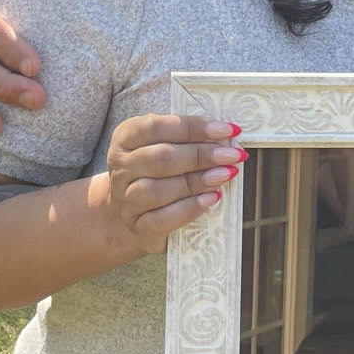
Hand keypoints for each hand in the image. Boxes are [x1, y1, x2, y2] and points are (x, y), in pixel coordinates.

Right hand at [96, 114, 244, 256]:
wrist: (132, 215)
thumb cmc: (156, 173)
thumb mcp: (164, 146)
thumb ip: (189, 140)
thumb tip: (228, 138)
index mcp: (125, 138)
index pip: (156, 127)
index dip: (193, 127)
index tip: (227, 130)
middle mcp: (121, 167)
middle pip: (160, 158)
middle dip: (201, 155)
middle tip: (232, 154)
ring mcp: (126, 199)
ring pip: (158, 190)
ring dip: (197, 181)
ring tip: (225, 175)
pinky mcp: (138, 226)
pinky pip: (163, 218)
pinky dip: (191, 208)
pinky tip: (212, 198)